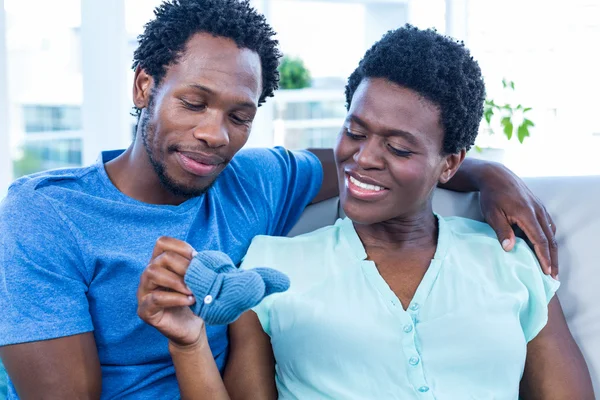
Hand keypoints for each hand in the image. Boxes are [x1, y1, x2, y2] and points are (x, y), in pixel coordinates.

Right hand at [137, 236, 204, 345]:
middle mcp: (148, 275)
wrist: (191, 328)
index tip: (197, 258)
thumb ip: (195, 266)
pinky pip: (155, 299)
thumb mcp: (196, 279)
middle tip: (197, 278)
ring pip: (152, 273)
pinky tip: (189, 301)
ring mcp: (143, 292)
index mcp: (160, 264)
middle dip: (183, 266)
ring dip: (177, 280)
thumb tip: (200, 257)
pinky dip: (175, 298)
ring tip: (192, 290)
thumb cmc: (193, 300)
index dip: (180, 246)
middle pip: (160, 258)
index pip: (162, 243)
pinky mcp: (144, 310)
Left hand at [478, 163, 557, 277]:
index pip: (540, 240)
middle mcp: (538, 212)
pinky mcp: (538, 207)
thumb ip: (501, 230)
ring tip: (551, 266)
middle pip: (550, 240)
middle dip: (553, 259)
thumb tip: (509, 248)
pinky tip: (546, 247)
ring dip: (552, 250)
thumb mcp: (492, 214)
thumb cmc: (491, 196)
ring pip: (551, 233)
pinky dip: (549, 238)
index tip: (547, 273)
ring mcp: (540, 208)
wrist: (496, 176)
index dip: (544, 258)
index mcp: (527, 214)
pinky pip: (548, 225)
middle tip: (554, 277)